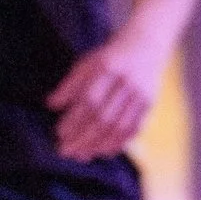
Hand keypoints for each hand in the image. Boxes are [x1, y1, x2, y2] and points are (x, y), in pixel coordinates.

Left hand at [47, 29, 166, 159]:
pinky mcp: (149, 103)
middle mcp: (126, 82)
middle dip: (83, 138)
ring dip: (98, 145)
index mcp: (108, 67)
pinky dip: (118, 143)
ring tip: (81, 155)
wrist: (147, 43)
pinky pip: (134, 129)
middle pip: (104, 117)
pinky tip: (103, 152)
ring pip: (119, 127)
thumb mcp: (87, 62)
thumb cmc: (111, 56)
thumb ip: (69, 84)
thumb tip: (51, 105)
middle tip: (66, 151)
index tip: (59, 133)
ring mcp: (140, 94)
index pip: (89, 100)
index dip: (74, 120)